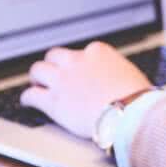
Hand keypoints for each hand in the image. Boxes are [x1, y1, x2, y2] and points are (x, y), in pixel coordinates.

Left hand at [20, 42, 151, 137]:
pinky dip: (28, 98)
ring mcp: (62, 80)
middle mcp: (77, 61)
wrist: (129, 114)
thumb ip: (118, 73)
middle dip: (53, 64)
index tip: (79, 70)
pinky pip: (31, 95)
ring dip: (37, 77)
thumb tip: (120, 81)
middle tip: (53, 73)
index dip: (79, 63)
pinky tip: (28, 102)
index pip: (82, 52)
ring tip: (36, 83)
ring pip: (38, 70)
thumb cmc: (137, 98)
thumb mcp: (131, 75)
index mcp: (98, 52)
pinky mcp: (53, 101)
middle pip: (55, 55)